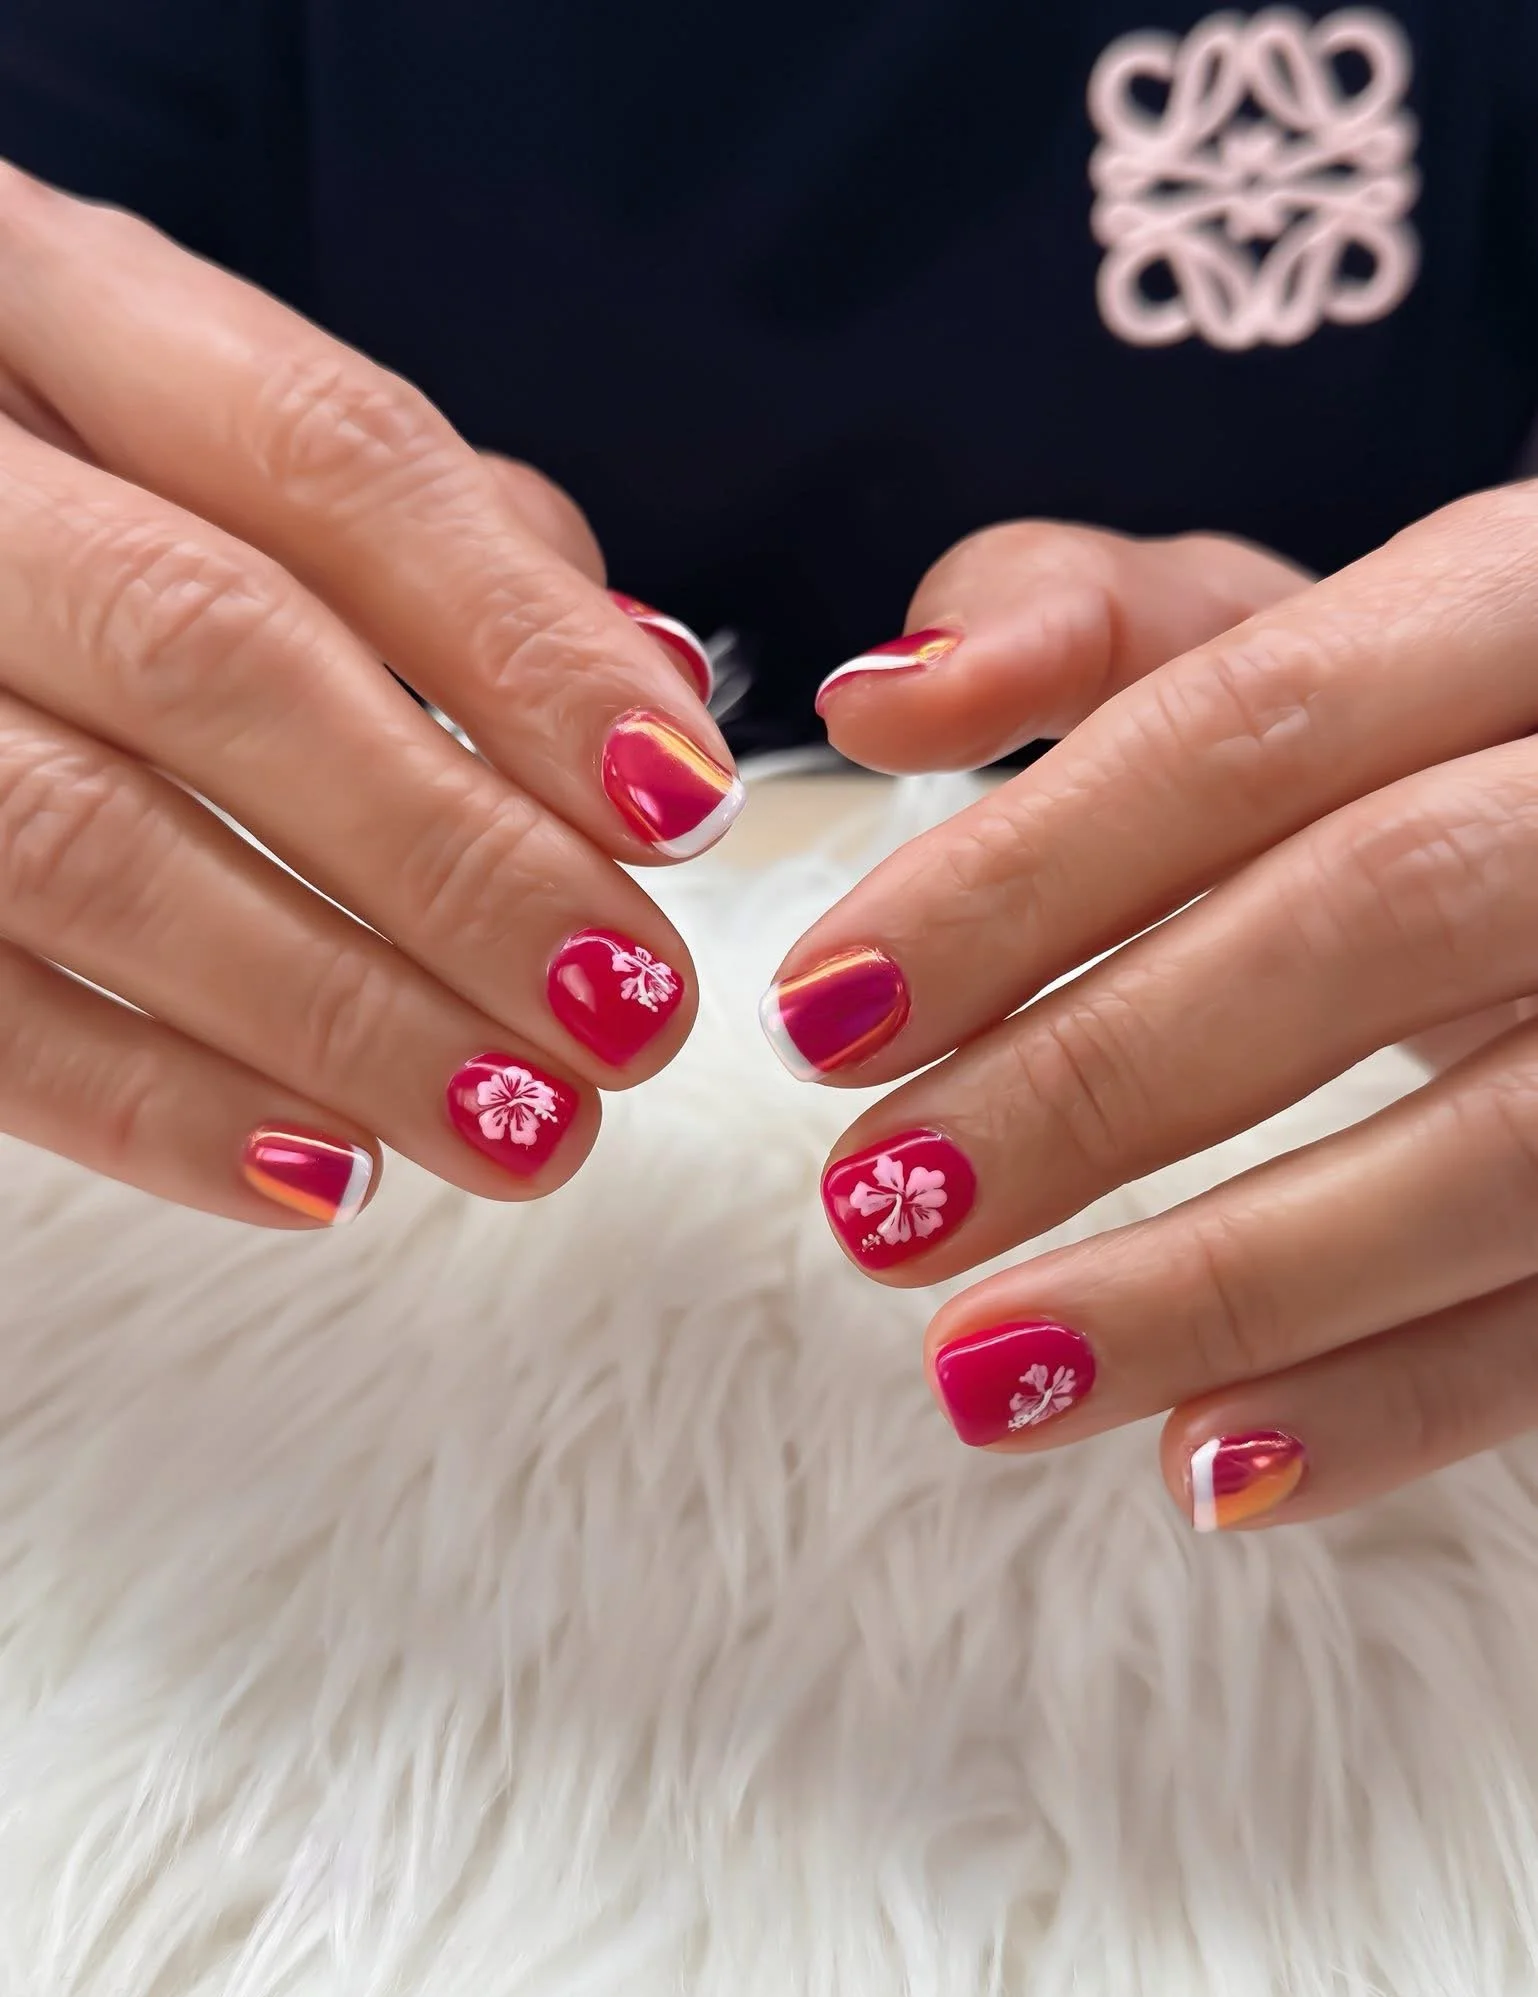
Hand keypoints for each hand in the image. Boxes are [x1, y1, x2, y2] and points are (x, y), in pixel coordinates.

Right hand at [0, 165, 739, 1226]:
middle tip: (626, 1006)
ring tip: (522, 1126)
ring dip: (337, 1012)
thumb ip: (448, 544)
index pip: (321, 457)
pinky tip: (329, 1174)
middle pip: (211, 651)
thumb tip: (659, 695)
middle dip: (452, 852)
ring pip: (81, 844)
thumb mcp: (225, 443)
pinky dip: (155, 1108)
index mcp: (50, 307)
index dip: (517, 643)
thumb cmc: (79, 499)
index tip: (680, 804)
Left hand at [763, 503, 1537, 1529]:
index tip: (824, 1012)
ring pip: (1503, 1150)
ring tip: (982, 1373)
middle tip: (878, 1206)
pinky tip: (1202, 1472)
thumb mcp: (1290, 634)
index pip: (1253, 725)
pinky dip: (1392, 1407)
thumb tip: (874, 700)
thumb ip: (1079, 626)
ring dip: (1219, 1286)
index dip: (1023, 879)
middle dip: (1097, 1079)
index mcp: (1516, 602)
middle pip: (1376, 918)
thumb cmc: (1437, 732)